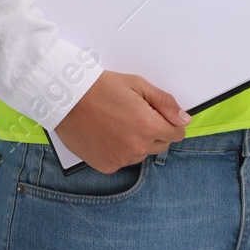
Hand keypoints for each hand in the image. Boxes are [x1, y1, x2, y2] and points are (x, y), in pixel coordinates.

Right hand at [54, 70, 190, 173]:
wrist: (66, 98)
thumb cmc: (100, 87)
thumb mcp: (137, 84)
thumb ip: (164, 102)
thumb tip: (184, 119)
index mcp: (149, 126)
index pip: (177, 134)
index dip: (169, 122)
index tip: (158, 115)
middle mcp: (137, 147)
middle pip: (161, 145)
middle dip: (154, 131)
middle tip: (134, 115)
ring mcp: (121, 159)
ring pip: (141, 154)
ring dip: (136, 141)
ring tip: (117, 123)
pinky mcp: (107, 166)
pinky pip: (123, 160)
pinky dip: (119, 150)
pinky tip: (107, 134)